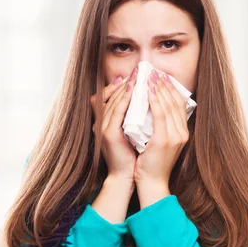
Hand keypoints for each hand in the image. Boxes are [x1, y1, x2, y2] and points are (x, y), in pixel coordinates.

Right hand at [90, 67, 138, 184]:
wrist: (128, 176)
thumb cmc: (133, 156)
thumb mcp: (134, 132)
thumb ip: (135, 117)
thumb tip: (146, 101)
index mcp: (106, 121)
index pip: (112, 96)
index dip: (122, 84)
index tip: (137, 74)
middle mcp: (101, 122)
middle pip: (112, 95)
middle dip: (127, 81)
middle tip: (140, 69)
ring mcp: (103, 127)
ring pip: (114, 100)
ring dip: (127, 86)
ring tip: (139, 75)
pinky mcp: (108, 134)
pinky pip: (116, 111)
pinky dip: (124, 99)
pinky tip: (134, 89)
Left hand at [134, 70, 189, 189]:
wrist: (151, 183)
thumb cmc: (151, 164)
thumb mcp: (159, 142)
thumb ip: (160, 127)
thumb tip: (153, 109)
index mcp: (182, 132)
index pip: (180, 105)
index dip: (171, 89)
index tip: (162, 77)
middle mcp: (182, 133)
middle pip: (175, 102)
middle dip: (164, 85)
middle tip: (155, 71)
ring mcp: (175, 136)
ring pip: (168, 105)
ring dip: (159, 88)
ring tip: (150, 76)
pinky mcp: (164, 140)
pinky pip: (160, 115)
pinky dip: (154, 100)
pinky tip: (147, 90)